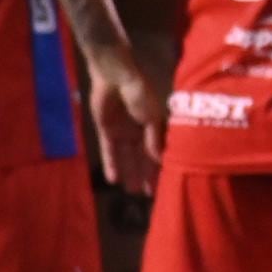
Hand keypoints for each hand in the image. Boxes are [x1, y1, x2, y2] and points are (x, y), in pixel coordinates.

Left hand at [81, 47, 163, 191]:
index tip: (165, 183)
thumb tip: (158, 160)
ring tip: (132, 192)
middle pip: (142, 158)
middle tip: (148, 194)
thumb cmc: (138, 93)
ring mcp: (123, 132)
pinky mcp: (106, 131)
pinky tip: (113, 179)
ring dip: (129, 173)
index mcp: (154, 126)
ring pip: (127, 157)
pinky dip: (111, 164)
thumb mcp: (152, 116)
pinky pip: (109, 151)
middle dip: (146, 175)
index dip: (160, 167)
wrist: (114, 77)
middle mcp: (139, 131)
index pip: (158, 151)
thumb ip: (154, 139)